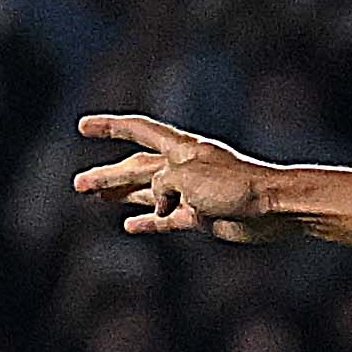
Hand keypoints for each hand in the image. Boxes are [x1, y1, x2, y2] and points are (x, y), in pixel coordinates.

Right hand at [72, 114, 295, 242]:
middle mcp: (183, 167)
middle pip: (137, 168)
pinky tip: (129, 226)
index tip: (83, 126)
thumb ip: (161, 184)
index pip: (139, 130)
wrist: (273, 208)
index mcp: (181, 148)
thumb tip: (156, 205)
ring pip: (147, 193)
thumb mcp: (186, 175)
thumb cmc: (234, 184)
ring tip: (96, 197)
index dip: (109, 127)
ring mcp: (191, 192)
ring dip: (122, 195)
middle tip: (78, 184)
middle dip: (108, 174)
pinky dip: (147, 222)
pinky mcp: (200, 216)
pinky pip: (166, 219)